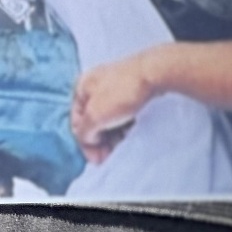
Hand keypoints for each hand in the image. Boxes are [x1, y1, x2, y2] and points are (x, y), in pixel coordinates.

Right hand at [71, 48, 158, 163]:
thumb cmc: (122, 91)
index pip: (76, 120)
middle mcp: (95, 85)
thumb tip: (87, 139)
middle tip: (109, 155)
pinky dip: (124, 124)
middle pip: (93, 119)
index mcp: (81, 88)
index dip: (84, 142)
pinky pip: (123, 112)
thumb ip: (85, 132)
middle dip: (100, 140)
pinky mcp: (132, 89)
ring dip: (113, 134)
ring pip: (109, 116)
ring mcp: (114, 86)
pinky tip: (130, 131)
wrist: (154, 73)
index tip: (95, 158)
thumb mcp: (95, 117)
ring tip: (122, 144)